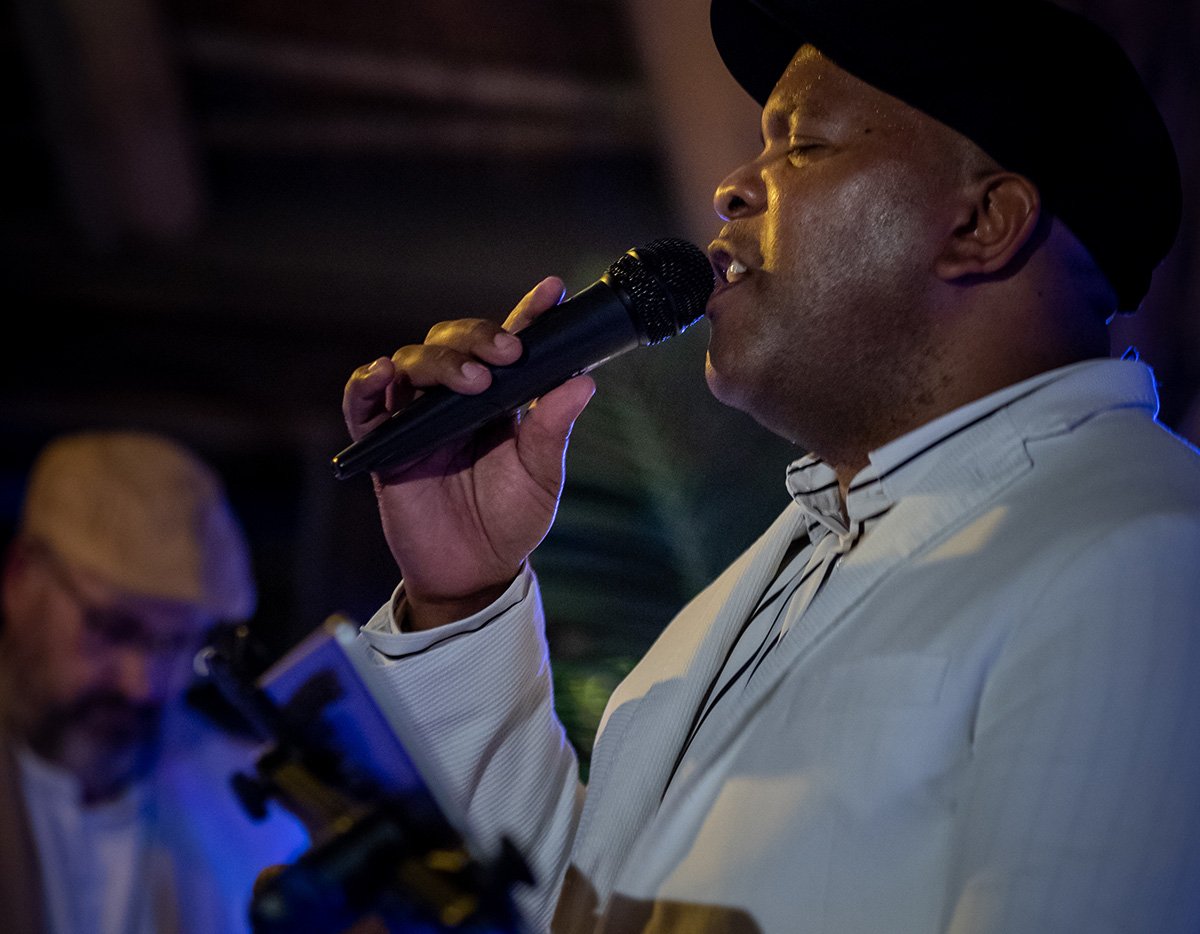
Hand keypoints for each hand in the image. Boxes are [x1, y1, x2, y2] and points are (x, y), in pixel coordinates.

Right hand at [343, 277, 594, 629]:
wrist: (474, 572)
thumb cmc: (510, 519)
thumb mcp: (541, 475)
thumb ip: (553, 428)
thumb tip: (583, 381)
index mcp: (499, 397)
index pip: (509, 343)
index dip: (527, 314)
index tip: (551, 290)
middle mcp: (455, 398)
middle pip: (453, 341)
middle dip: (478, 336)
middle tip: (507, 351)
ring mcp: (416, 417)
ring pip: (412, 361)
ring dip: (438, 360)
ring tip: (469, 379)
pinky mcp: (384, 445)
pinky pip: (363, 405)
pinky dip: (365, 384)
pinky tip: (382, 373)